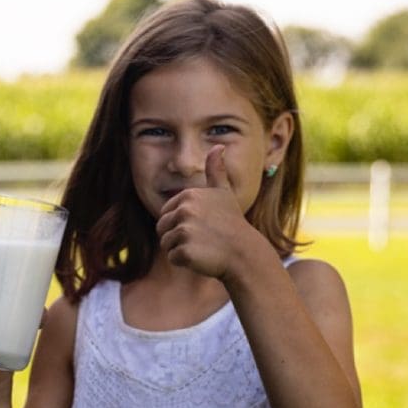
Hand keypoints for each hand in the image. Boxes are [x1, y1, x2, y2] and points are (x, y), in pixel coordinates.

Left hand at [156, 145, 256, 278]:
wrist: (244, 253)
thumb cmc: (232, 224)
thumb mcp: (224, 193)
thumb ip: (216, 171)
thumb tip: (218, 146)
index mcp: (189, 196)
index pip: (166, 214)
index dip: (181, 223)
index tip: (201, 226)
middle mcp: (185, 210)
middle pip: (163, 229)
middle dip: (178, 238)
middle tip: (202, 239)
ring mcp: (185, 231)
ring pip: (166, 244)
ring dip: (181, 250)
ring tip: (202, 248)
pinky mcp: (184, 251)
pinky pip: (173, 258)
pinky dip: (185, 262)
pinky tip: (202, 258)